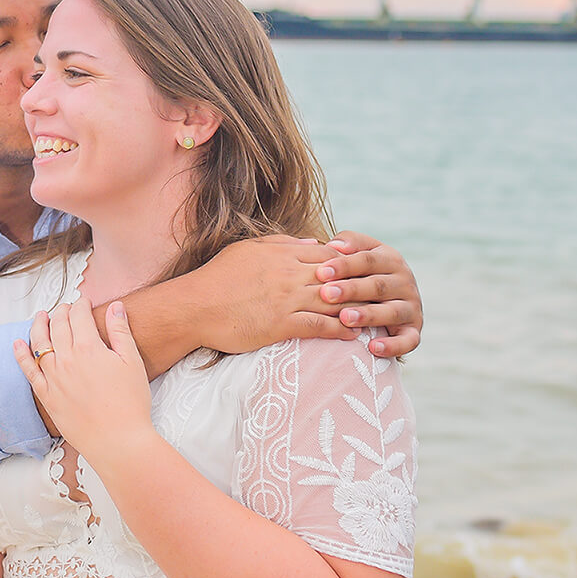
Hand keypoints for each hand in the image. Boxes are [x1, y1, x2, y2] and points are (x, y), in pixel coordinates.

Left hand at [15, 299, 157, 472]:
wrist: (118, 440)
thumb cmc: (130, 403)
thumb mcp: (132, 362)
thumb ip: (121, 331)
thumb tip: (116, 306)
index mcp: (88, 348)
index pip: (79, 316)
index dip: (81, 305)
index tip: (84, 302)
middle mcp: (66, 360)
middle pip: (58, 326)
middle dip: (61, 312)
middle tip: (66, 308)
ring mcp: (53, 378)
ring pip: (39, 343)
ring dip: (39, 325)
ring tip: (41, 316)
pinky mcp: (46, 396)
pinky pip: (28, 371)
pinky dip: (21, 355)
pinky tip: (17, 344)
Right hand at [194, 234, 422, 359]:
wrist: (194, 307)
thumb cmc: (217, 278)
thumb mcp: (248, 250)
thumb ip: (283, 244)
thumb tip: (314, 242)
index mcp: (283, 254)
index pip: (329, 254)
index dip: (350, 262)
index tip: (366, 270)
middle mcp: (290, 274)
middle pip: (337, 277)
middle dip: (361, 284)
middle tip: (382, 293)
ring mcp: (287, 300)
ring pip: (333, 302)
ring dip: (356, 309)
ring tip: (375, 316)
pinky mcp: (281, 324)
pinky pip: (319, 327)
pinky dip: (339, 331)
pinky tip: (353, 336)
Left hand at [317, 231, 422, 358]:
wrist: (393, 296)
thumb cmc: (365, 271)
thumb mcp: (361, 252)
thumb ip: (349, 242)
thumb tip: (334, 245)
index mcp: (391, 260)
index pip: (367, 260)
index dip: (344, 265)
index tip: (321, 272)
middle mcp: (404, 282)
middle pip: (378, 285)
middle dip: (351, 290)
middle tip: (327, 294)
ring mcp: (411, 307)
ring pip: (392, 311)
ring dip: (369, 315)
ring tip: (345, 318)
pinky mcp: (414, 330)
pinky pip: (408, 340)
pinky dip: (393, 345)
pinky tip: (373, 348)